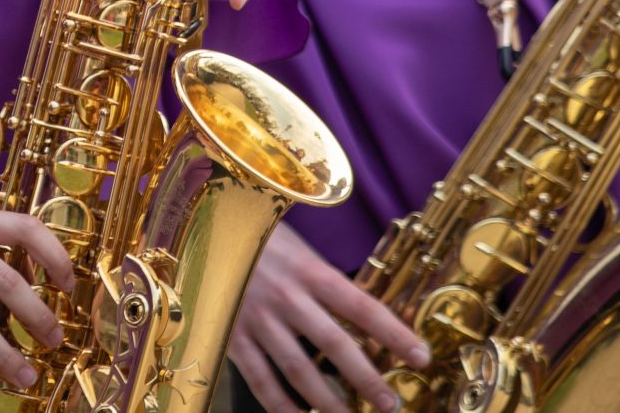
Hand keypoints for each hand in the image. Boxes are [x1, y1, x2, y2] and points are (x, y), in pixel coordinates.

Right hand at [228, 223, 429, 412]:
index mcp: (310, 270)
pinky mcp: (231, 335)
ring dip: (328, 400)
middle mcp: (288, 297)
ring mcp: (257, 319)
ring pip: (299, 369)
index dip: (395, 334)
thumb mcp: (297, 245)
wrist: (199, 224)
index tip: (420, 356)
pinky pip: (260, 378)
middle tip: (390, 403)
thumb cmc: (256, 233)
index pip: (363, 307)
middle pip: (336, 345)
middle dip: (367, 378)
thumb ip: (324, 278)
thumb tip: (361, 312)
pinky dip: (280, 404)